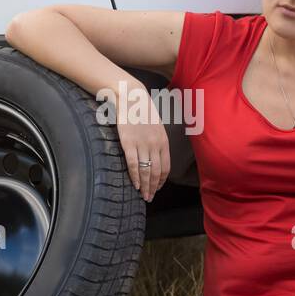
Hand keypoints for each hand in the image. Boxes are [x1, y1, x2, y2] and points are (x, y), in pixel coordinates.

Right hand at [115, 86, 170, 201]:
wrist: (131, 98)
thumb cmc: (142, 112)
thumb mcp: (156, 127)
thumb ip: (157, 142)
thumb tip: (156, 157)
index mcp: (163, 141)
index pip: (166, 167)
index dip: (162, 180)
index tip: (158, 188)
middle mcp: (155, 145)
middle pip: (156, 172)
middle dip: (154, 187)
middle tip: (150, 198)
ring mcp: (142, 144)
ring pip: (146, 171)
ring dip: (145, 186)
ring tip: (144, 196)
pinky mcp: (128, 143)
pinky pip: (133, 165)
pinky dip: (135, 177)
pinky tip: (135, 185)